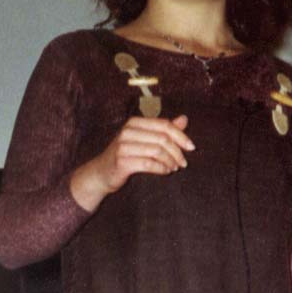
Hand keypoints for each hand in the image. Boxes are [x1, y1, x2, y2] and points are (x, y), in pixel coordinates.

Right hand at [70, 114, 194, 211]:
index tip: (191, 147)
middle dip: (177, 152)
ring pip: (157, 151)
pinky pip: (149, 164)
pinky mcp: (122, 161)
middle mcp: (128, 131)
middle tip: (183, 163)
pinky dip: (161, 169)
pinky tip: (165, 172)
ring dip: (170, 161)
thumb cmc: (125, 156)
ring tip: (174, 168)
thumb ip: (163, 129)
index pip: (164, 125)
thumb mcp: (144, 139)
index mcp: (134, 123)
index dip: (181, 136)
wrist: (100, 173)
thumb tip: (184, 119)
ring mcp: (123, 146)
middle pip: (162, 138)